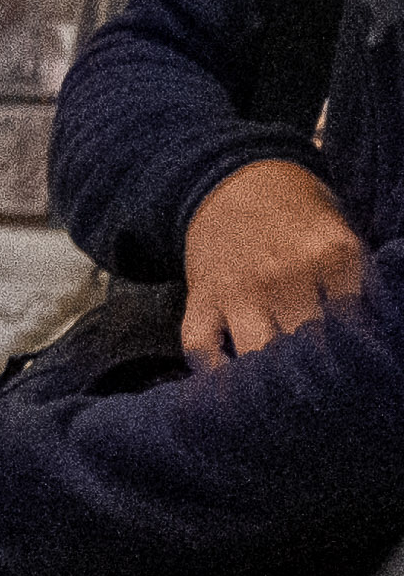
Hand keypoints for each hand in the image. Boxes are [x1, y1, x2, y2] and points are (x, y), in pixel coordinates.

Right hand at [182, 157, 369, 365]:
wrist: (233, 180)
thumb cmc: (300, 212)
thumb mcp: (342, 231)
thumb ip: (358, 277)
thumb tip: (376, 329)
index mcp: (332, 254)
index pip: (358, 322)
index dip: (363, 347)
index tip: (366, 363)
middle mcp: (285, 275)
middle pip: (311, 345)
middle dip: (322, 370)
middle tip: (330, 384)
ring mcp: (239, 290)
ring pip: (257, 354)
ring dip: (271, 379)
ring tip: (285, 394)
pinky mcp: (201, 298)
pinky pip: (200, 347)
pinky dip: (213, 371)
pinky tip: (232, 382)